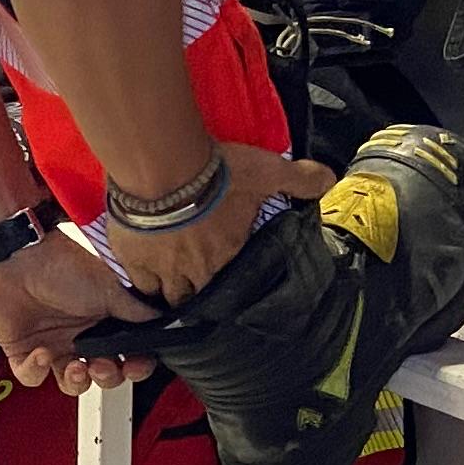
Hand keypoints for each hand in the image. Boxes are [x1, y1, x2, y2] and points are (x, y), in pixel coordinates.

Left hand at [0, 230, 159, 396]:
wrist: (19, 254)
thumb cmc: (62, 263)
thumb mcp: (110, 288)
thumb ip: (138, 312)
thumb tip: (167, 324)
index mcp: (105, 322)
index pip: (128, 355)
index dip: (135, 366)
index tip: (136, 365)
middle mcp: (80, 336)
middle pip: (102, 374)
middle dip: (107, 377)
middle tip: (104, 366)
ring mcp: (52, 344)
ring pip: (70, 382)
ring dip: (77, 382)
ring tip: (76, 367)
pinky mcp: (22, 350)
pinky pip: (31, 376)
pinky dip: (36, 371)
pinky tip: (41, 354)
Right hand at [110, 141, 333, 306]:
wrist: (163, 168)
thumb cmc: (216, 173)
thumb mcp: (266, 171)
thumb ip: (298, 179)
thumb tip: (330, 179)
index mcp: (229, 254)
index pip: (233, 280)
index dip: (230, 277)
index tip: (225, 269)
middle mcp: (198, 269)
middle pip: (199, 295)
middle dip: (200, 292)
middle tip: (198, 282)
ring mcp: (164, 268)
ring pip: (169, 296)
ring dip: (172, 293)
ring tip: (172, 287)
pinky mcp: (133, 259)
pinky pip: (139, 285)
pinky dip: (143, 285)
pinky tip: (144, 281)